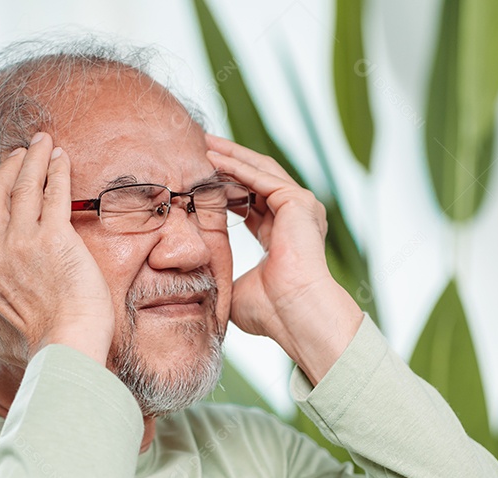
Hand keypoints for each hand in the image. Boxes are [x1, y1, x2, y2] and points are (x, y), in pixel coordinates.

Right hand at [0, 133, 114, 366]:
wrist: (66, 350)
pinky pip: (54, 194)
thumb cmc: (36, 348)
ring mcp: (22, 242)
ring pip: (23, 188)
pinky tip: (61, 158)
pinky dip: (56, 171)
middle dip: (7, 169)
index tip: (2, 187)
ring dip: (32, 160)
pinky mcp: (55, 237)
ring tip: (41, 143)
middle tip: (20, 153)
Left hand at [205, 135, 361, 381]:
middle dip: (227, 162)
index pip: (250, 203)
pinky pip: (262, 176)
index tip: (197, 179)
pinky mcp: (298, 202)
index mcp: (280, 237)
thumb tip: (197, 282)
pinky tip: (214, 157)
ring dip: (230, 156)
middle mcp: (293, 218)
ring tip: (203, 143)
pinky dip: (237, 165)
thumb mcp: (237, 286)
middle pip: (256, 179)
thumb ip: (223, 274)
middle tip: (199, 146)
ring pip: (259, 171)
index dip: (224, 188)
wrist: (294, 313)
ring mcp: (299, 208)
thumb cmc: (271, 311)